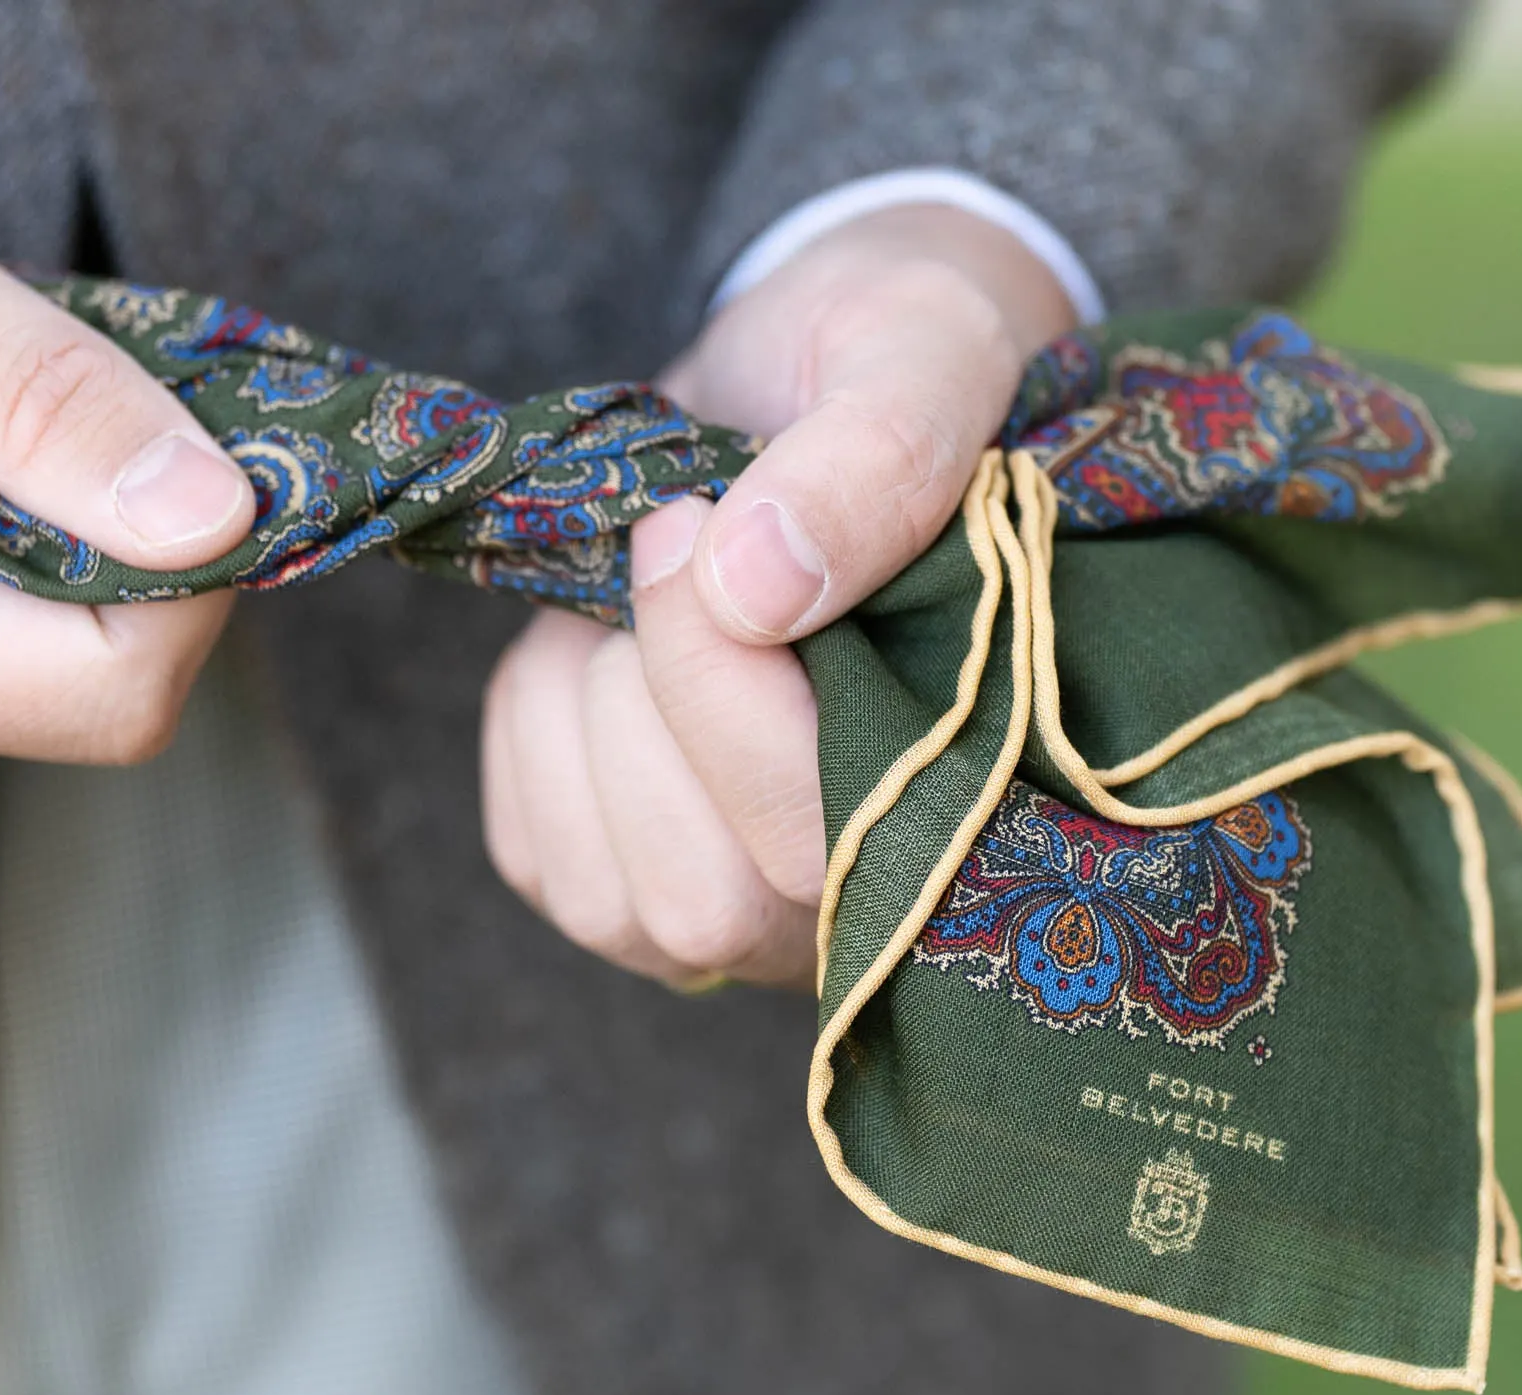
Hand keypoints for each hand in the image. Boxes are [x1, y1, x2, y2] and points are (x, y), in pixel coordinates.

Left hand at [481, 205, 1076, 988]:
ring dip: (585, 713)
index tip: (698, 518)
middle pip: (707, 898)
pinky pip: (536, 853)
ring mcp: (749, 915)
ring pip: (617, 899)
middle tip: (673, 539)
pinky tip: (599, 642)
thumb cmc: (898, 365)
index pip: (823, 842)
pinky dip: (535, 723)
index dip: (727, 692)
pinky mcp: (630, 887)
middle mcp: (873, 894)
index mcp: (987, 793)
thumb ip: (877, 457)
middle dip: (649, 698)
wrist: (822, 371)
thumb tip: (751, 586)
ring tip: (647, 592)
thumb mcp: (922, 351)